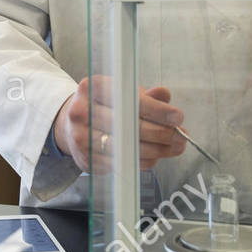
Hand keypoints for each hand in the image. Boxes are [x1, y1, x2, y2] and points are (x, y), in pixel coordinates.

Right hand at [53, 76, 186, 173]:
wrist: (71, 126)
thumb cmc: (102, 106)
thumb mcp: (121, 92)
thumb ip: (145, 95)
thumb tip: (165, 95)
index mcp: (92, 88)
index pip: (130, 100)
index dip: (158, 110)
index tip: (177, 117)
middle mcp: (82, 112)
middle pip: (130, 127)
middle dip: (162, 133)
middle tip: (181, 135)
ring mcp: (82, 138)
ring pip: (128, 149)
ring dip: (157, 150)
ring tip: (174, 147)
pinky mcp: (86, 159)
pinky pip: (122, 164)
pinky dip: (142, 162)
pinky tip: (154, 156)